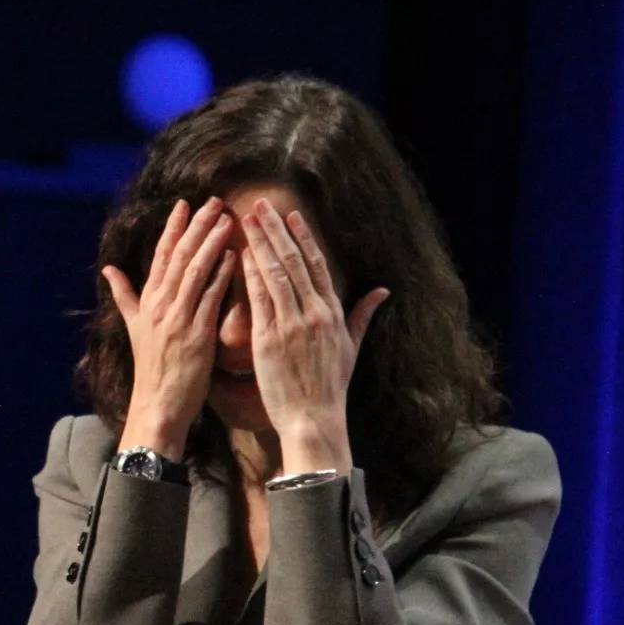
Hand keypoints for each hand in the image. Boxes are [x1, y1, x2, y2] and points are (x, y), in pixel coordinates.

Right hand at [101, 197, 239, 458]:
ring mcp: (178, 318)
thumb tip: (108, 270)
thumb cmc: (151, 368)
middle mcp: (160, 305)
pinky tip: (234, 256)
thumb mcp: (133, 327)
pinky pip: (210, 297)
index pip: (160, 255)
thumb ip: (124, 295)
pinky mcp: (196, 334)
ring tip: (227, 219)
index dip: (173, 227)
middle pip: (179, 255)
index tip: (186, 204)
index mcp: (147, 301)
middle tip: (214, 201)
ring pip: (195, 270)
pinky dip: (222, 274)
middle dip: (197, 225)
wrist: (157, 404)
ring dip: (212, 241)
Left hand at [240, 198, 389, 471]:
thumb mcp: (352, 348)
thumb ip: (362, 316)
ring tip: (246, 220)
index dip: (303, 237)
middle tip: (261, 205)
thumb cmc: (330, 387)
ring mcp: (291, 325)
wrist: (314, 419)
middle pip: (294, 261)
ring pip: (276, 274)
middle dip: (276, 231)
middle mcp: (314, 314)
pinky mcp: (269, 340)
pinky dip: (251, 276)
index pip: (317, 265)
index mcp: (332, 313)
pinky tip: (240, 256)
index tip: (290, 215)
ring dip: (260, 244)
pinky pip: (259, 300)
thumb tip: (383, 291)